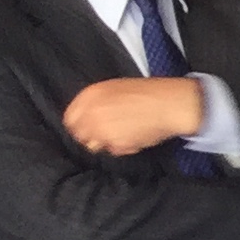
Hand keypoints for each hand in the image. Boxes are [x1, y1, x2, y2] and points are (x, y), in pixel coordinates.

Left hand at [62, 76, 205, 155]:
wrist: (169, 104)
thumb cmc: (148, 93)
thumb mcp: (115, 87)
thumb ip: (96, 101)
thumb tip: (87, 115)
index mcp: (90, 95)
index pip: (70, 118)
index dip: (80, 123)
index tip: (89, 126)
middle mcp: (91, 113)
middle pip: (79, 135)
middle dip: (92, 135)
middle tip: (108, 132)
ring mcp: (102, 130)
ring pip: (95, 146)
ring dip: (106, 142)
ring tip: (124, 133)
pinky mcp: (116, 144)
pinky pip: (114, 151)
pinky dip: (123, 147)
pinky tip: (135, 136)